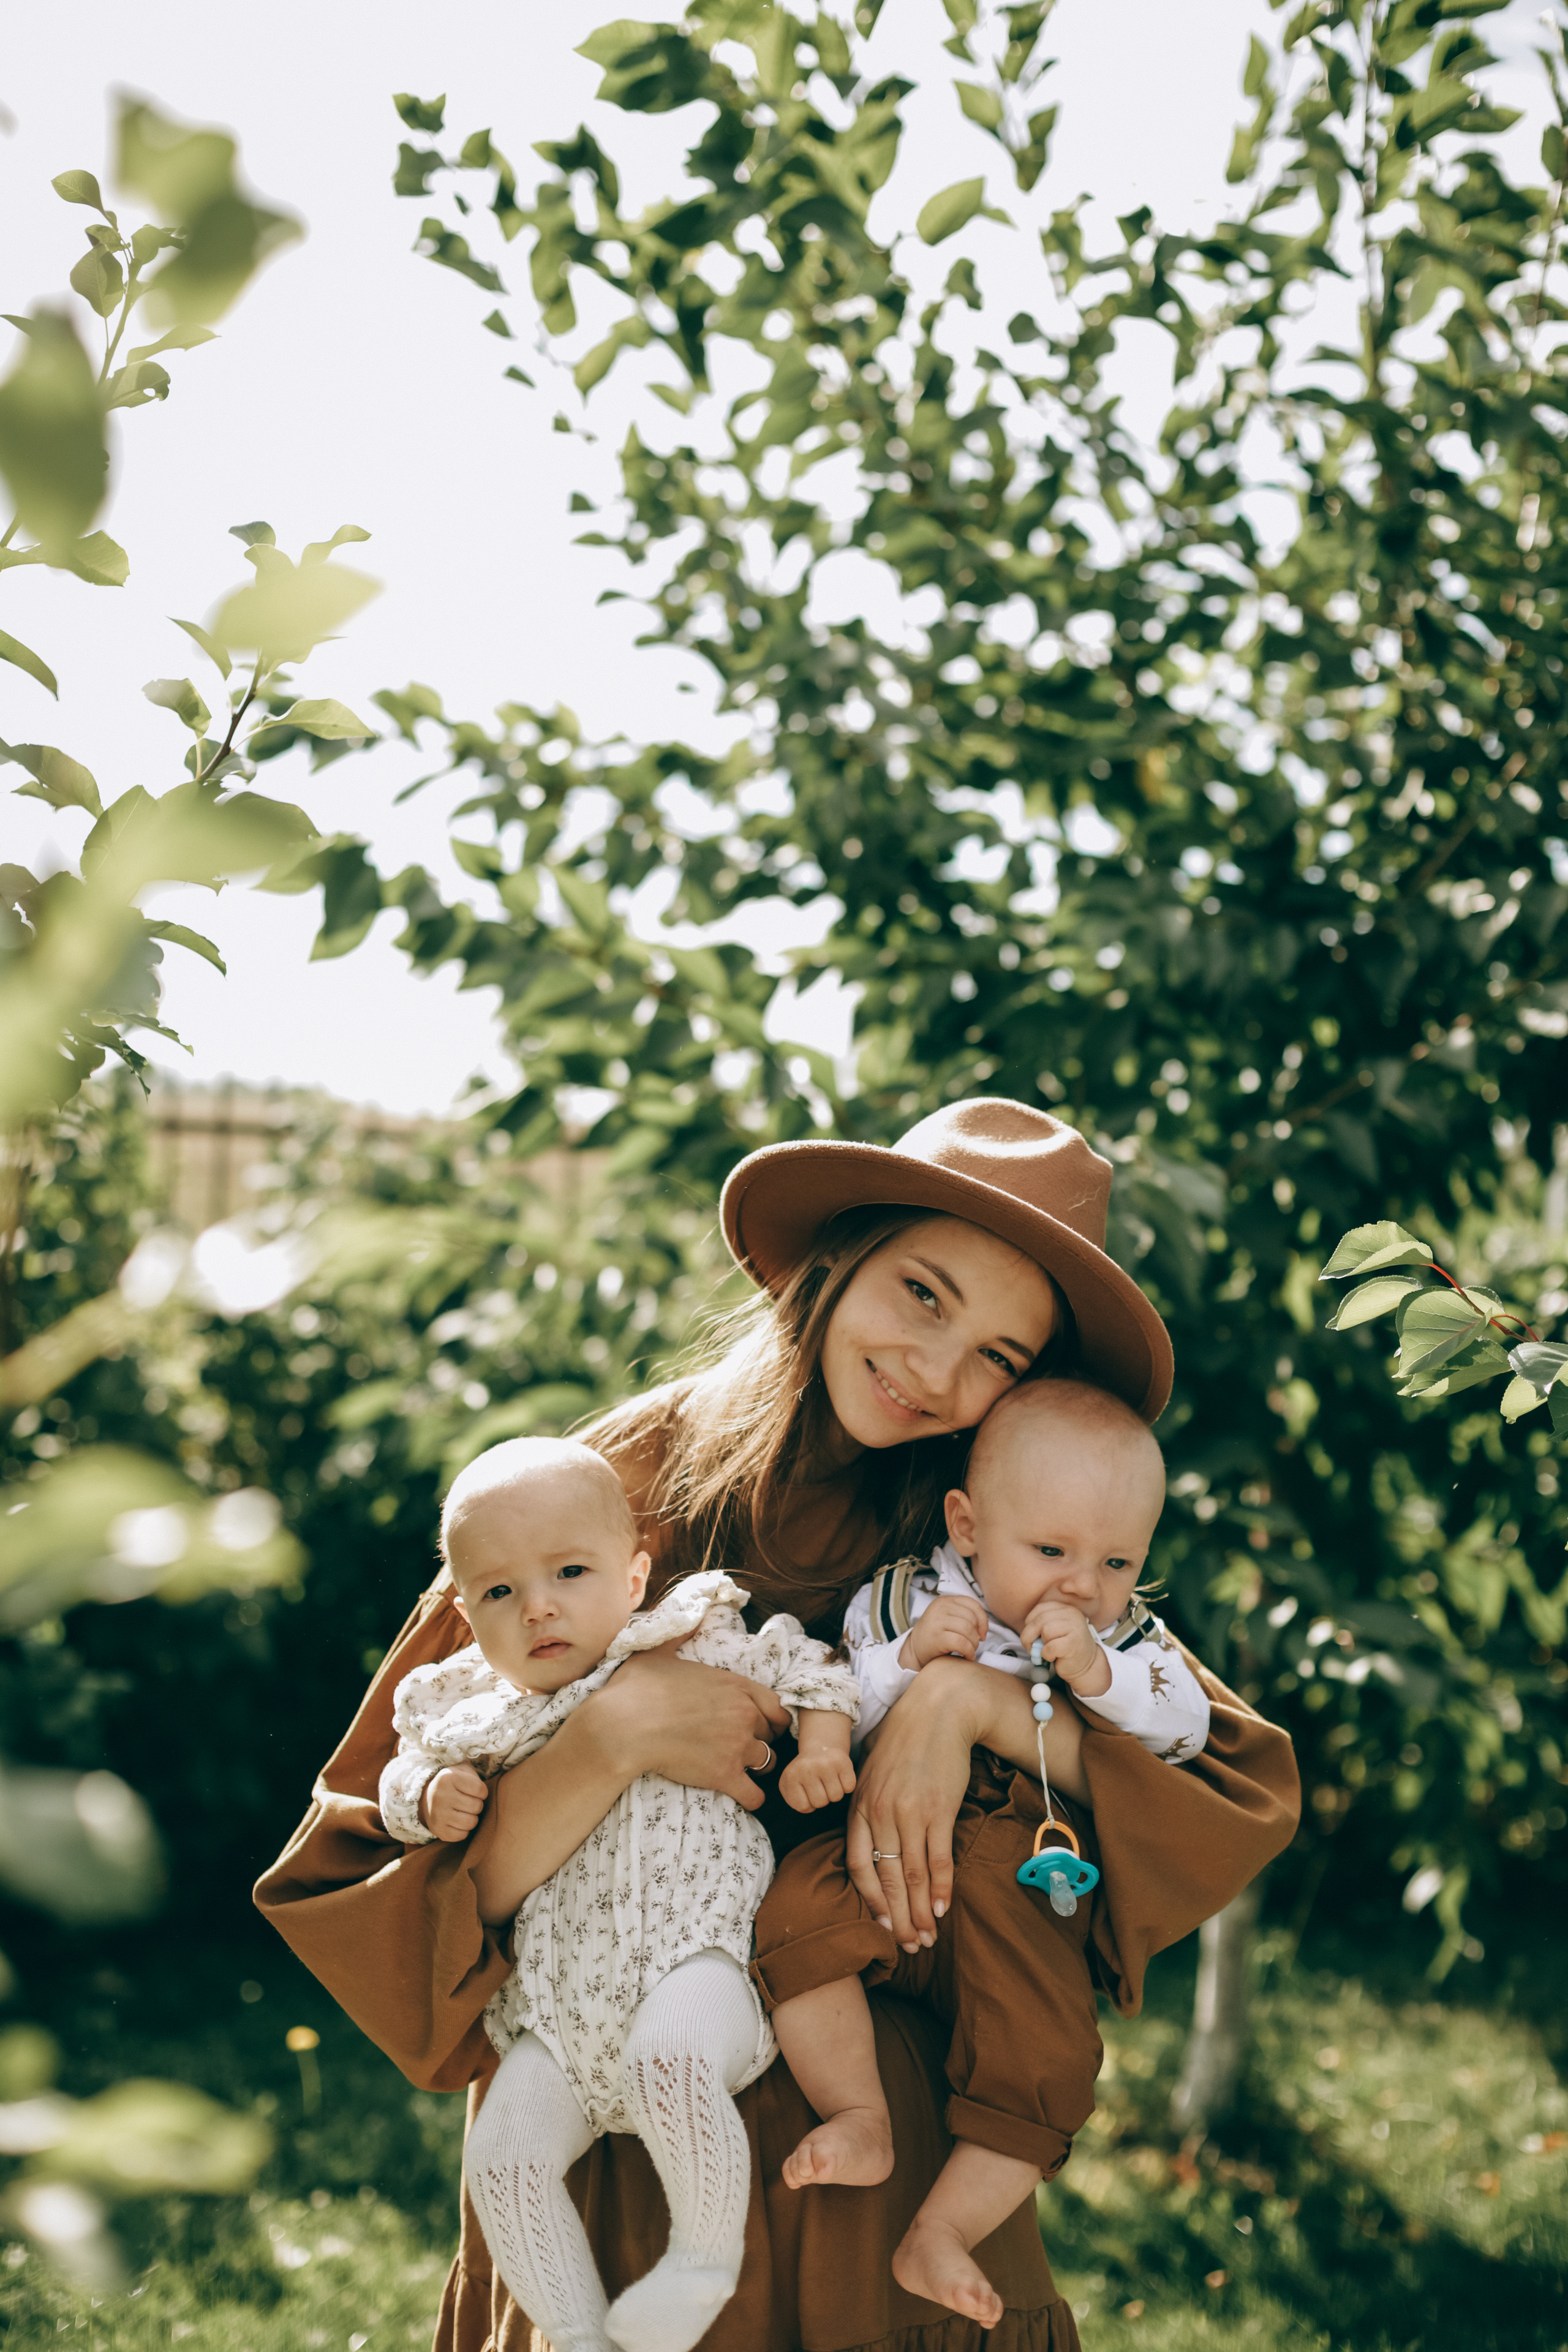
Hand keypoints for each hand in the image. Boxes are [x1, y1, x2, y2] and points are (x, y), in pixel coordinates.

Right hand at [422, 1764, 487, 1841]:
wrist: (427, 1798)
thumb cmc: (454, 1784)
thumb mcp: (463, 1771)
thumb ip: (478, 1777)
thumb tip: (495, 1792)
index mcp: (448, 1778)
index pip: (480, 1789)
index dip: (482, 1792)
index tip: (475, 1791)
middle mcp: (440, 1796)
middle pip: (477, 1806)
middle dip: (477, 1805)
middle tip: (468, 1802)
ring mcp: (438, 1815)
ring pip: (471, 1822)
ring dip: (472, 1818)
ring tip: (464, 1811)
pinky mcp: (438, 1830)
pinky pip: (462, 1835)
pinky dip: (464, 1830)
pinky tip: (457, 1821)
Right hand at [593, 1646, 789, 1811]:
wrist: (621, 1727)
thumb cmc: (636, 1689)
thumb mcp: (659, 1652)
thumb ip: (682, 1635)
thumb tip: (691, 1619)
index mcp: (734, 1685)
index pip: (776, 1705)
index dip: (770, 1716)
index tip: (759, 1723)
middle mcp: (743, 1714)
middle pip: (773, 1734)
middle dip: (761, 1740)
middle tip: (743, 1746)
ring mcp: (736, 1746)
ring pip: (767, 1762)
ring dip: (756, 1767)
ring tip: (739, 1769)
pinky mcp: (724, 1775)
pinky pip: (755, 1794)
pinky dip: (751, 1797)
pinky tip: (741, 1795)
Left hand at [780, 1748, 856, 1812]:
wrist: (820, 1748)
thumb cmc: (805, 1773)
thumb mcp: (791, 1785)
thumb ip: (795, 1800)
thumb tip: (806, 1807)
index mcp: (790, 1775)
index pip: (803, 1807)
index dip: (808, 1803)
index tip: (807, 1791)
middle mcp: (806, 1767)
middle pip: (820, 1802)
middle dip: (822, 1798)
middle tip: (820, 1785)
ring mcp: (825, 1763)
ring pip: (836, 1797)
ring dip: (834, 1793)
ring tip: (828, 1780)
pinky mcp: (842, 1761)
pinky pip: (849, 1787)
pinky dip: (846, 1785)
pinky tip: (838, 1776)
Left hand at [846, 1660, 983, 1951]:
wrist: (939, 1710)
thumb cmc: (906, 1740)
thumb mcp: (873, 1771)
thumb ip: (868, 1806)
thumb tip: (871, 1840)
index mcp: (860, 1805)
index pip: (857, 1864)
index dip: (869, 1900)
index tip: (881, 1925)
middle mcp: (880, 1812)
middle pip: (886, 1878)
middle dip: (897, 1918)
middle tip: (909, 1946)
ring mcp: (909, 1812)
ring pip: (911, 1875)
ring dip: (920, 1912)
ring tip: (927, 1937)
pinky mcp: (939, 1809)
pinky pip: (938, 1858)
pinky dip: (940, 1888)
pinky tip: (942, 1908)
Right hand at [903, 1594, 988, 1669]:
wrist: (914, 1649)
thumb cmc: (936, 1634)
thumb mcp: (947, 1617)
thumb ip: (963, 1614)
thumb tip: (984, 1625)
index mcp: (944, 1600)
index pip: (973, 1604)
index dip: (983, 1620)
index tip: (982, 1633)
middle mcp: (940, 1608)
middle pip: (972, 1619)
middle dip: (977, 1635)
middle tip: (973, 1644)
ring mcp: (937, 1622)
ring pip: (968, 1630)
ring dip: (974, 1644)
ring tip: (970, 1650)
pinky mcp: (936, 1638)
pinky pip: (961, 1643)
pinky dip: (969, 1651)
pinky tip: (967, 1656)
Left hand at [1019, 1599, 1106, 1693]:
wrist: (1086, 1665)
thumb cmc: (1066, 1648)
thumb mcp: (1055, 1630)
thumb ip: (1042, 1624)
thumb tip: (1026, 1632)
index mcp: (1065, 1609)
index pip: (1039, 1609)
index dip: (1029, 1622)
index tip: (1031, 1634)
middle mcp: (1071, 1615)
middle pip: (1039, 1620)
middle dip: (1028, 1635)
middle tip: (1030, 1647)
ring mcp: (1075, 1628)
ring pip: (1045, 1631)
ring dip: (1040, 1645)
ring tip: (1046, 1651)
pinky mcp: (1073, 1643)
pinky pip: (1050, 1647)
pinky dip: (1046, 1655)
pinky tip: (1054, 1657)